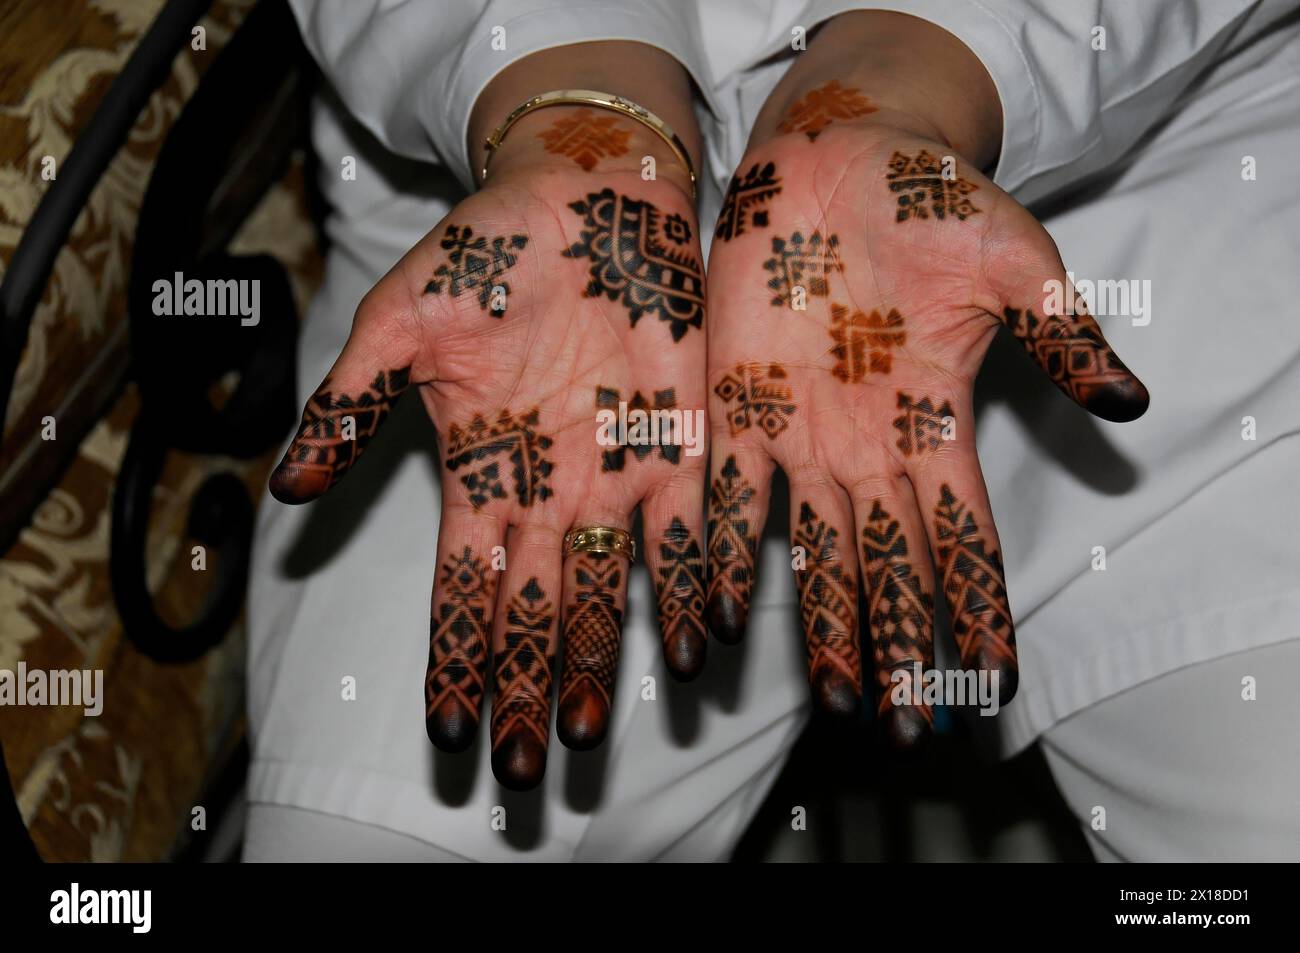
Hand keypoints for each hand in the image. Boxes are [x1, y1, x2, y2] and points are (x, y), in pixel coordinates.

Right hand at [269, 105, 706, 788]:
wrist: (584, 194)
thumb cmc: (484, 252)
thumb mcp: (398, 322)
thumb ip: (350, 404)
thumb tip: (288, 491)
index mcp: (480, 477)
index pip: (461, 593)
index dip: (454, 663)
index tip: (450, 733)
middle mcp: (551, 494)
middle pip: (536, 613)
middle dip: (528, 690)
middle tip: (524, 771)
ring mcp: (620, 474)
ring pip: (611, 590)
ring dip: (601, 658)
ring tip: (592, 729)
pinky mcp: (686, 441)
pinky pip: (696, 526)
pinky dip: (697, 580)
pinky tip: (702, 635)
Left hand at [704, 107, 1147, 743]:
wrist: (836, 156)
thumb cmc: (931, 201)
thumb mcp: (1013, 261)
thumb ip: (1060, 331)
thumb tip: (1130, 401)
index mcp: (937, 425)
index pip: (966, 539)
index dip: (979, 610)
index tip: (993, 682)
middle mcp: (867, 449)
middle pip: (890, 567)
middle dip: (900, 648)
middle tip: (906, 731)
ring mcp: (798, 434)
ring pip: (813, 550)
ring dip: (822, 623)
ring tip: (829, 699)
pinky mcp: (734, 405)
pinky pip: (724, 491)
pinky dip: (721, 550)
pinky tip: (715, 611)